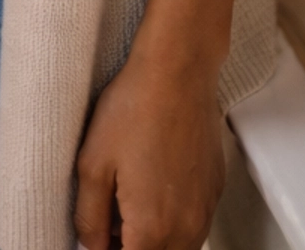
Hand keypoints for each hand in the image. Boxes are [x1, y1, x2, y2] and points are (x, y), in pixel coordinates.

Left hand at [73, 46, 225, 249]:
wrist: (177, 71)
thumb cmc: (134, 109)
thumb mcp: (93, 163)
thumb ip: (90, 217)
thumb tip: (91, 246)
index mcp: (152, 229)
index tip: (100, 237)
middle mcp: (186, 229)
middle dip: (132, 248)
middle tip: (109, 225)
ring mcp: (205, 211)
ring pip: (181, 249)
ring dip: (155, 241)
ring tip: (128, 207)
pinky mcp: (215, 191)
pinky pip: (195, 225)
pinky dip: (174, 223)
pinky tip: (154, 189)